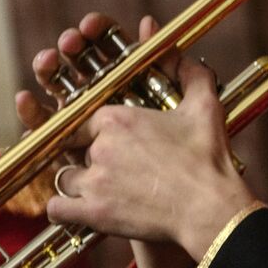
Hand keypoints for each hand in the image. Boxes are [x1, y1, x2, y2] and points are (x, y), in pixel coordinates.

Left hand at [27, 15, 254, 259]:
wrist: (211, 207)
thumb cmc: (208, 158)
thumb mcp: (205, 108)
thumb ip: (191, 75)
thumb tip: (182, 55)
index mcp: (117, 120)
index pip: (84, 119)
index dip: (95, 131)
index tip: (110, 141)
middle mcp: (99, 148)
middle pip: (75, 149)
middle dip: (89, 157)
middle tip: (116, 168)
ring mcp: (94, 181)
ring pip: (65, 178)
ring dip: (79, 184)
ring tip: (104, 190)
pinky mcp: (93, 213)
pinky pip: (57, 209)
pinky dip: (64, 210)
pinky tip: (81, 210)